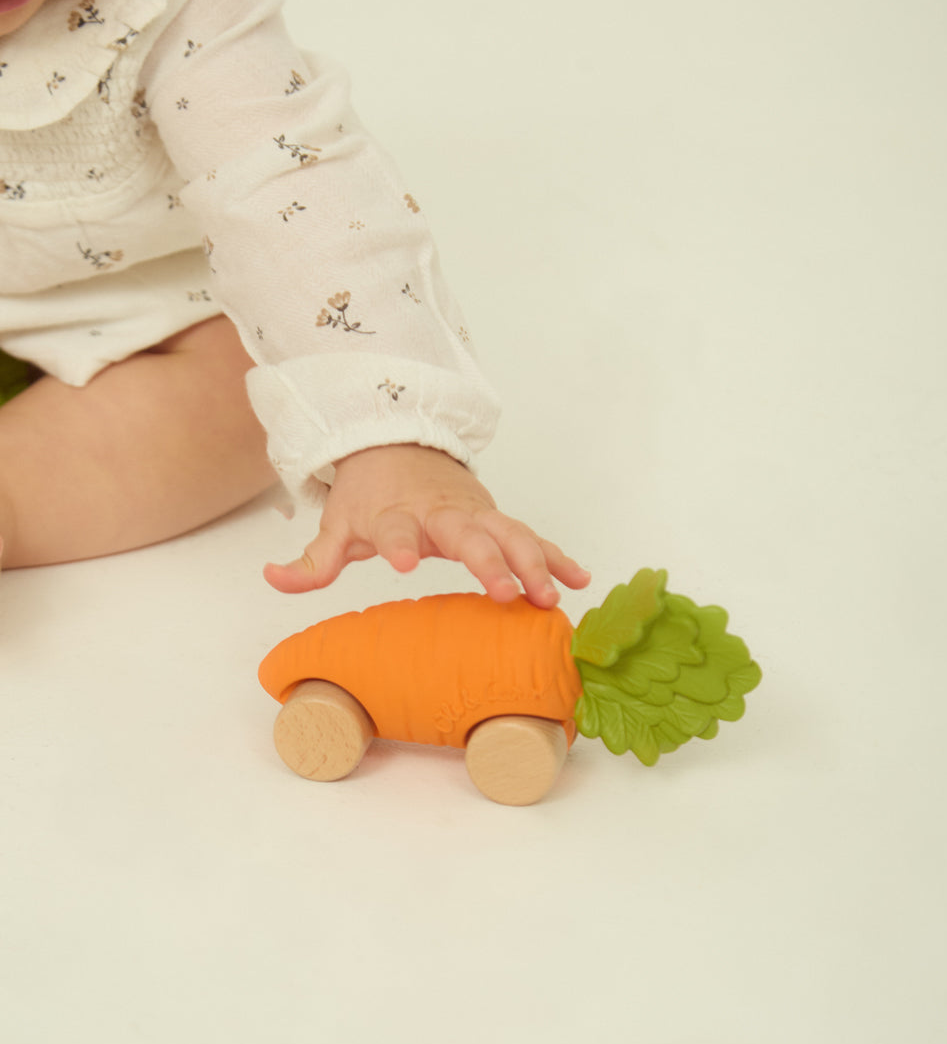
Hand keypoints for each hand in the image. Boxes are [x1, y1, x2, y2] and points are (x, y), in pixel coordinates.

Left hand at [263, 444, 589, 607]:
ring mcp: (476, 514)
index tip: (404, 564)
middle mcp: (442, 512)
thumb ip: (310, 560)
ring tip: (549, 598)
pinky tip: (580, 580)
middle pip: (468, 535)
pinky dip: (557, 556)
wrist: (400, 446)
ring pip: (510, 534)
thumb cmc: (370, 495)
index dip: (398, 544)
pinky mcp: (498, 519)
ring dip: (532, 564)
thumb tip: (270, 577)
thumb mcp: (337, 523)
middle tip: (503, 592)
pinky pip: (532, 538)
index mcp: (397, 514)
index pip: (396, 530)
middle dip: (487, 561)